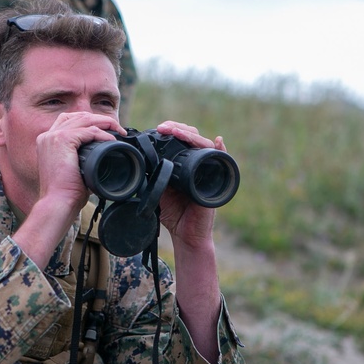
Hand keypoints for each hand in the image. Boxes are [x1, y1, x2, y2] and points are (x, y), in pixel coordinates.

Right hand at [12, 112, 122, 267]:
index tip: (106, 129)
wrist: (58, 203)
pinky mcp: (62, 140)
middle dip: (99, 119)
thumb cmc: (66, 193)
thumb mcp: (74, 170)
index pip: (70, 120)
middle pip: (78, 116)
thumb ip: (82, 160)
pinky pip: (88, 131)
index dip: (89, 121)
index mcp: (47, 141)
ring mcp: (53, 136)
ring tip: (119, 131)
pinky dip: (102, 134)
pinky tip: (112, 141)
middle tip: (117, 129)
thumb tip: (102, 158)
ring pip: (84, 119)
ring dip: (104, 123)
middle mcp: (47, 136)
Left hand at [153, 122, 222, 247]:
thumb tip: (141, 159)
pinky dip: (221, 150)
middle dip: (178, 129)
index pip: (181, 139)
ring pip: (204, 145)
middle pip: (193, 138)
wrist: (185, 235)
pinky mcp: (216, 181)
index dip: (172, 130)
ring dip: (191, 136)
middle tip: (164, 128)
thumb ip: (153, 176)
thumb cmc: (173, 214)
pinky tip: (217, 141)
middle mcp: (197, 164)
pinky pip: (222, 162)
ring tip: (178, 132)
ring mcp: (208, 170)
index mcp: (183, 164)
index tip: (159, 128)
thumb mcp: (158, 190)